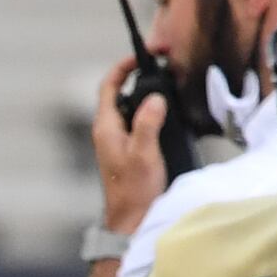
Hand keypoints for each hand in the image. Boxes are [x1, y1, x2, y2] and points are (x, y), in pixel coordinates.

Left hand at [90, 53, 171, 237]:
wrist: (132, 221)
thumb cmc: (134, 191)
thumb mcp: (144, 153)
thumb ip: (148, 123)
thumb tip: (155, 98)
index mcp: (106, 127)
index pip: (109, 85)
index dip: (124, 66)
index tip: (144, 56)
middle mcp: (109, 131)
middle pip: (122, 93)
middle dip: (141, 77)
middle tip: (164, 67)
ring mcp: (118, 141)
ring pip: (132, 108)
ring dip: (149, 95)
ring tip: (171, 86)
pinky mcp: (129, 150)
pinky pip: (140, 123)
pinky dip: (153, 114)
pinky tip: (170, 116)